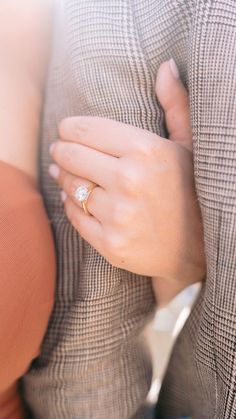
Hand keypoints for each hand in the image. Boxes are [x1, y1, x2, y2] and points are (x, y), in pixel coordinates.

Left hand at [49, 59, 204, 302]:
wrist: (196, 248)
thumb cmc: (191, 191)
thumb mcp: (188, 146)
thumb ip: (176, 105)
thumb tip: (166, 66)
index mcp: (146, 151)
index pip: (87, 130)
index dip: (69, 128)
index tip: (66, 130)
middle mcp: (130, 182)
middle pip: (72, 156)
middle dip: (61, 150)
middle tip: (59, 150)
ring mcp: (118, 216)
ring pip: (70, 187)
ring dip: (63, 176)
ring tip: (63, 172)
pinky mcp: (110, 243)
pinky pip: (75, 216)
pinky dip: (70, 204)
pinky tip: (73, 198)